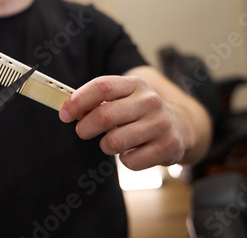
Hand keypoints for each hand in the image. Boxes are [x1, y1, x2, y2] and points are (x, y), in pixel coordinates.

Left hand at [59, 75, 187, 170]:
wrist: (181, 125)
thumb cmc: (140, 112)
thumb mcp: (124, 98)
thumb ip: (99, 101)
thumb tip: (69, 110)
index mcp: (135, 84)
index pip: (102, 86)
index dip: (78, 101)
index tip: (64, 114)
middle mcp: (150, 101)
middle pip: (104, 115)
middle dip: (85, 128)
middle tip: (82, 132)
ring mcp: (161, 123)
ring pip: (115, 142)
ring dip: (106, 146)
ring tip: (113, 142)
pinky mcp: (168, 146)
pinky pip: (130, 161)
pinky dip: (125, 160)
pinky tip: (134, 151)